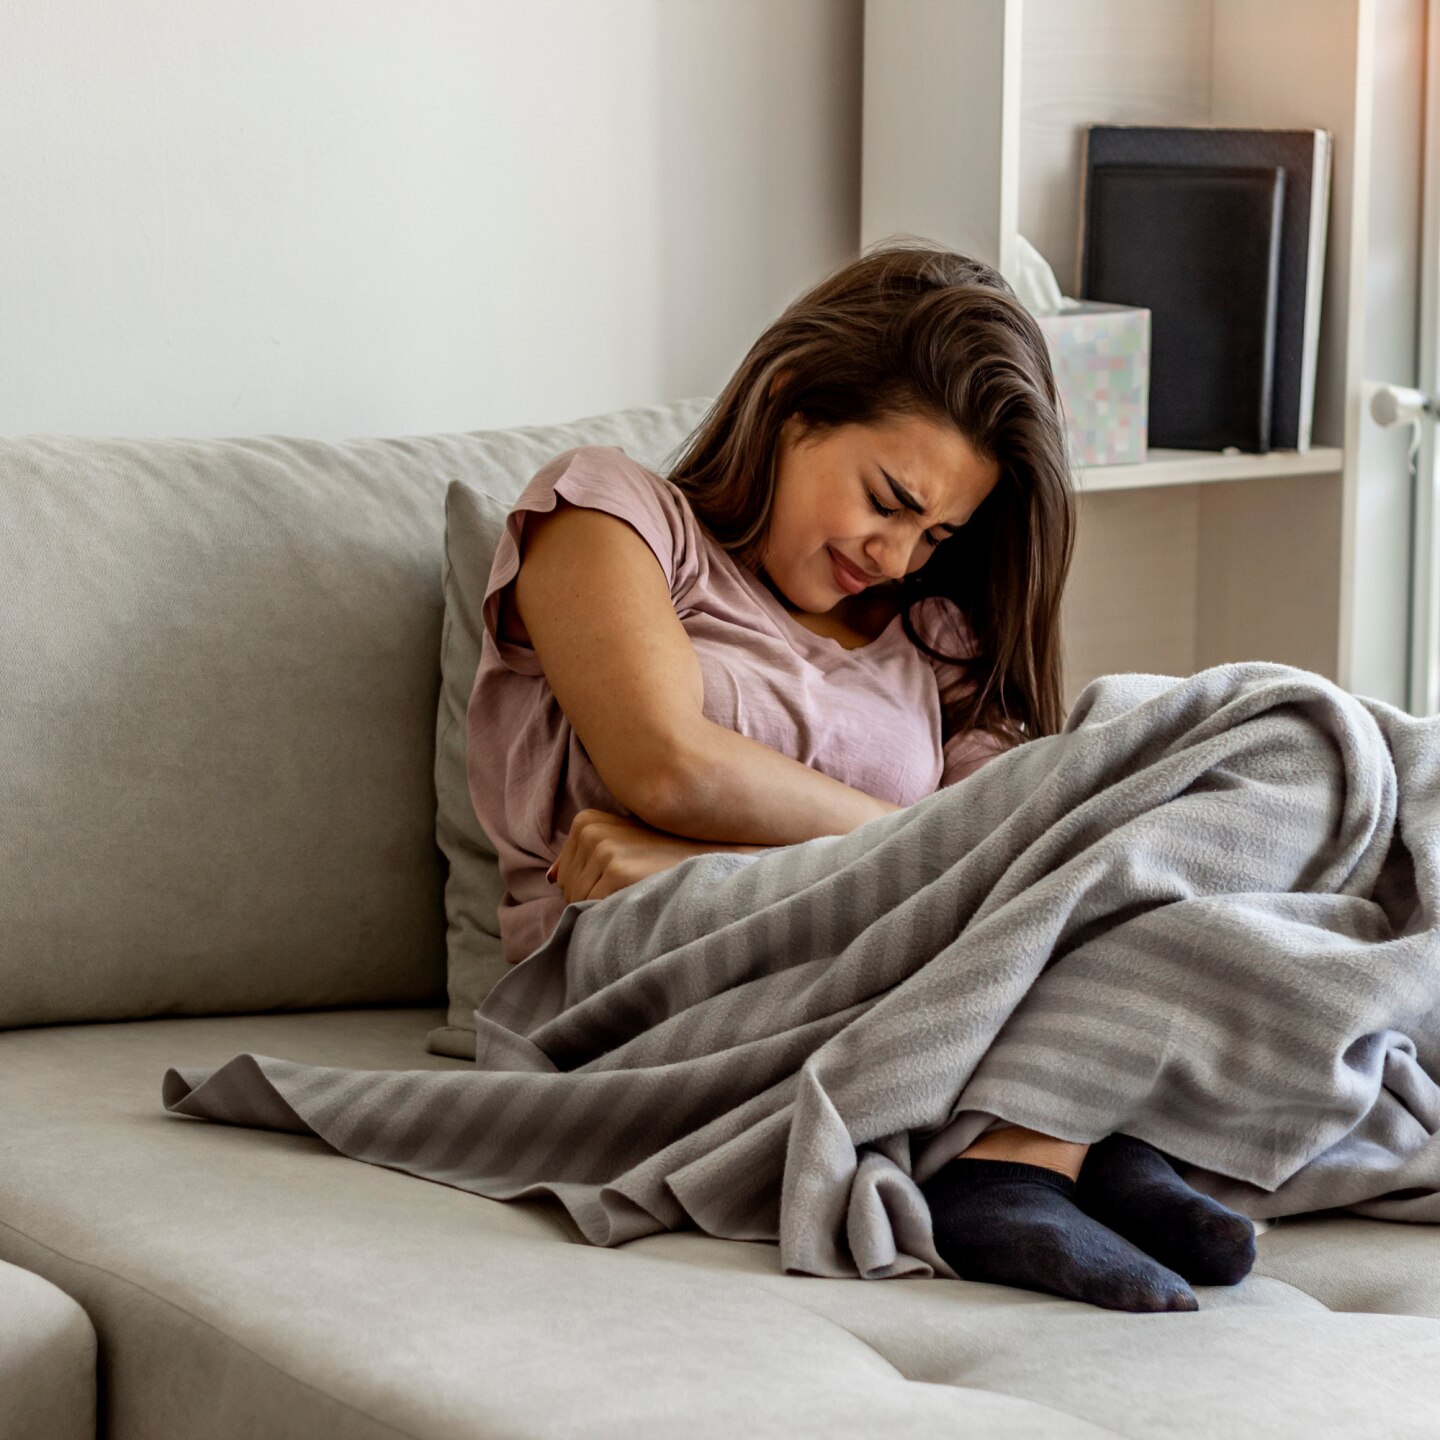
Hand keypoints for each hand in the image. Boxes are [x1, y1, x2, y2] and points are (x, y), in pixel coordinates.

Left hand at [546, 809, 707, 903]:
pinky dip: (611, 914)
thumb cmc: (664, 858)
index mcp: (586, 821)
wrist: (708, 859)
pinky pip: (592, 909)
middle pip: (568, 888)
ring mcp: (603, 850)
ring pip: (578, 902)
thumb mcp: (621, 844)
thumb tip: (551, 877)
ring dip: (604, 907)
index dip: (591, 887)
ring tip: (636, 891)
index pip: (563, 875)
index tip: (623, 877)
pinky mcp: (616, 871)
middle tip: (632, 887)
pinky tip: (637, 899)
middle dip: (594, 898)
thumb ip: (585, 857)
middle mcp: (590, 831)